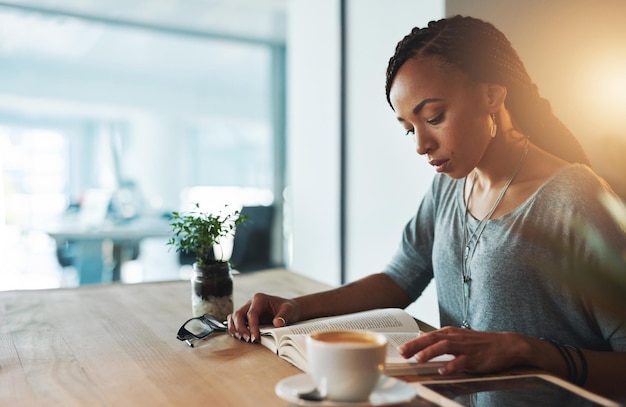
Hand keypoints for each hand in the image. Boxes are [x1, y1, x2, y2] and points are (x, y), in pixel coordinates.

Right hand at [227, 293, 300, 342]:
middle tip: (248, 340)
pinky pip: (235, 322)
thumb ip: (284, 316)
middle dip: (241, 328)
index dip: (252, 326)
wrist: (289, 309)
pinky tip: (240, 337)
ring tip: (242, 339)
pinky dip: (235, 329)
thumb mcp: (289, 310)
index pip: (252, 313)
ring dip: (235, 329)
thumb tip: (277, 323)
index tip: (255, 337)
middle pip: (238, 314)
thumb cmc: (288, 308)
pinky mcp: (246, 317)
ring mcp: (247, 309)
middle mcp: (251, 303)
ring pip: (234, 317)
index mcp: (260, 298)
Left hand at [399, 326, 522, 374]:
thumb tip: (421, 337)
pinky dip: (452, 366)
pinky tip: (443, 371)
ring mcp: (466, 348)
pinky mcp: (476, 358)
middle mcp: (456, 338)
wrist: (506, 345)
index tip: (400, 349)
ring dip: (430, 352)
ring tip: (418, 359)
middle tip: (403, 353)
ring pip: (445, 347)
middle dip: (416, 346)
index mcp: (450, 333)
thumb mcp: (458, 337)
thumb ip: (440, 339)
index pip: (428, 336)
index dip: (413, 342)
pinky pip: (462, 361)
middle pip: (432, 339)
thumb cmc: (480, 343)